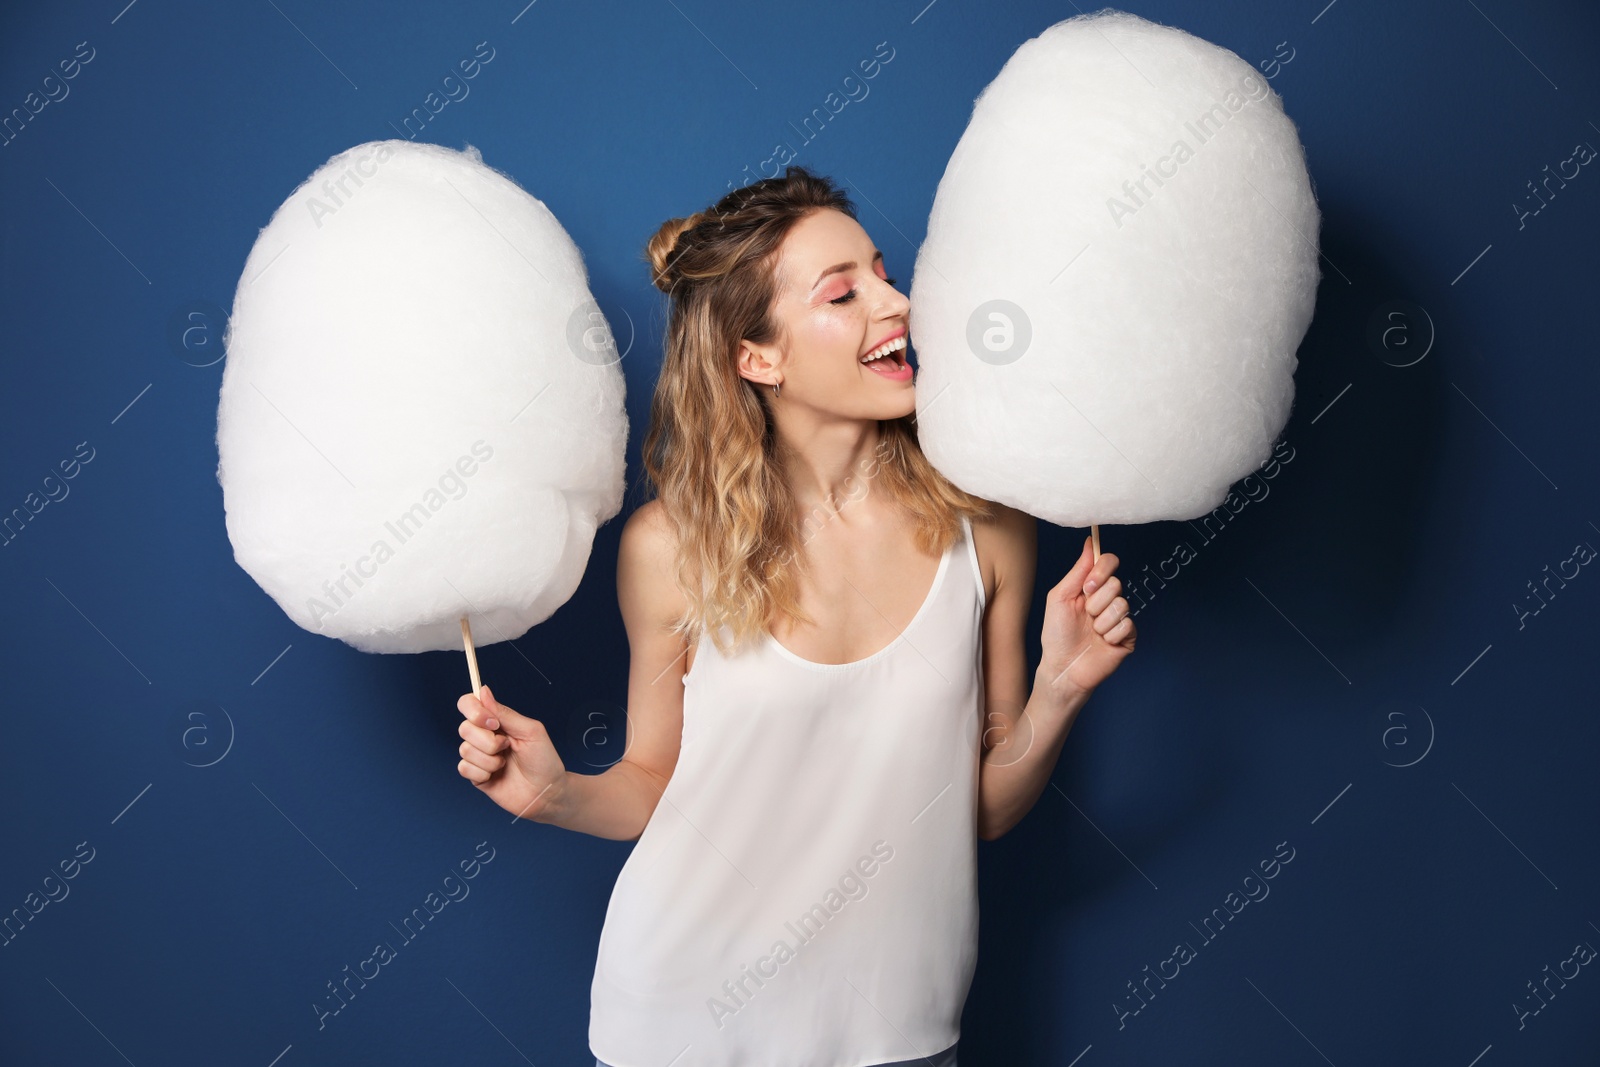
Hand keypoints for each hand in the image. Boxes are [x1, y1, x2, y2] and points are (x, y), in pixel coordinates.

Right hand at [456, 684, 566, 820]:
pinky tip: (496, 775)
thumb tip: (483, 691)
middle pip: (464, 728)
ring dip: (489, 759)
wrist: (547, 792)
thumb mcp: (530, 731)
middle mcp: (485, 736)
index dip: (473, 710)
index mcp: (497, 721)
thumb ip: (505, 713)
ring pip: (464, 749)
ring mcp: (479, 756)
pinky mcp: (476, 775)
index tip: (492, 722)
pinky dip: (482, 772)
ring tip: (505, 764)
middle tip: (507, 746)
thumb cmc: (544, 760)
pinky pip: (464, 768)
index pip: (469, 704)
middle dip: (488, 740)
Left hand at [1037, 536, 1136, 699]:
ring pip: (1121, 605)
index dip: (1102, 570)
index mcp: (1092, 588)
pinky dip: (1110, 635)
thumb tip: (1089, 542)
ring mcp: (1119, 618)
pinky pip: (1127, 625)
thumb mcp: (1060, 597)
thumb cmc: (1057, 634)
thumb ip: (1077, 570)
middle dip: (1096, 602)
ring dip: (1101, 621)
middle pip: (1116, 584)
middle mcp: (1108, 600)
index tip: (1088, 585)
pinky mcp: (1128, 637)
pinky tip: (1102, 643)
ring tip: (1092, 632)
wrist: (1062, 667)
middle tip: (1086, 615)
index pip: (1109, 563)